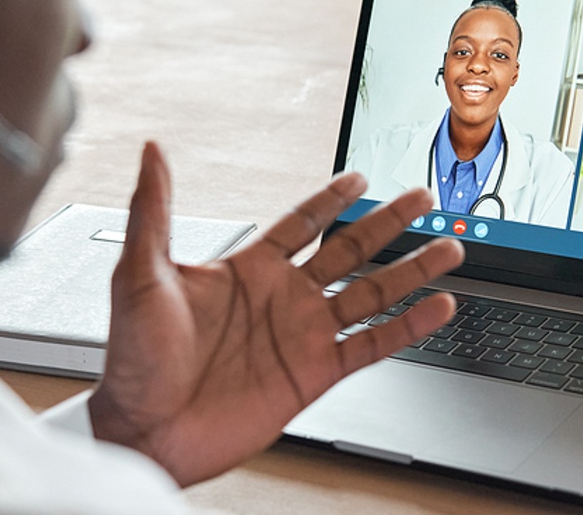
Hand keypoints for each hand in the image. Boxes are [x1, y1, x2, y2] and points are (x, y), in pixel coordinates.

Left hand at [87, 141, 464, 485]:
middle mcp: (282, 298)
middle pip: (349, 250)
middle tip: (422, 198)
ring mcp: (302, 335)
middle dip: (388, 224)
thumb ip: (154, 210)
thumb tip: (152, 152)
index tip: (359, 176)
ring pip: (371, 294)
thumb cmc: (132, 357)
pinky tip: (436, 308)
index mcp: (246, 270)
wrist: (144, 430)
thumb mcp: (141, 273)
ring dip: (410, 271)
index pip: (300, 223)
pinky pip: (372, 345)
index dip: (330, 199)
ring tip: (449, 248)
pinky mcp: (314, 374)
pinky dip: (407, 327)